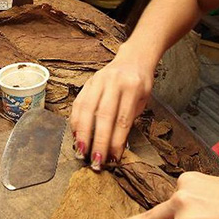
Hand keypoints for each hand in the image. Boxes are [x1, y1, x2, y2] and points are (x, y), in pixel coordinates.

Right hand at [69, 45, 154, 167]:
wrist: (134, 58)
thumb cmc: (140, 83)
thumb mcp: (142, 101)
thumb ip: (129, 121)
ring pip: (86, 110)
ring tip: (81, 152)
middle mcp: (114, 82)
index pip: (122, 120)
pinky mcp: (88, 82)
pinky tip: (76, 136)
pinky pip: (78, 103)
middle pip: (103, 116)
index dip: (116, 141)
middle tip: (95, 161)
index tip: (113, 159)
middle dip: (98, 141)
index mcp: (132, 87)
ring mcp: (98, 80)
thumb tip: (115, 148)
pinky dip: (75, 121)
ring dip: (82, 134)